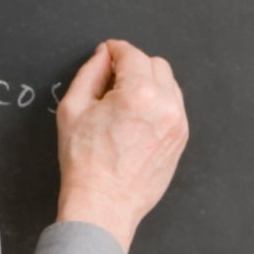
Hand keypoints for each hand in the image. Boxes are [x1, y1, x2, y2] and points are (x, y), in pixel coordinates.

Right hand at [54, 40, 188, 253]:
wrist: (104, 204)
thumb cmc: (85, 162)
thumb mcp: (73, 109)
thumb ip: (90, 73)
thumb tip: (103, 55)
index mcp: (138, 94)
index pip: (132, 54)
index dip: (115, 50)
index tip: (107, 53)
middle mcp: (165, 106)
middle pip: (156, 64)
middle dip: (133, 64)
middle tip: (111, 80)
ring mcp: (177, 123)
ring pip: (168, 84)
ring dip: (148, 82)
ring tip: (123, 102)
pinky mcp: (180, 138)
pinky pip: (173, 106)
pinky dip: (157, 103)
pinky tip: (136, 118)